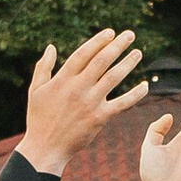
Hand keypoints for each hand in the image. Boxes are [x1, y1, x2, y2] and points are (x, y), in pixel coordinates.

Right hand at [22, 28, 147, 174]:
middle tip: (130, 35)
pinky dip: (135, 95)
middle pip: (102, 61)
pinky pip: (122, 103)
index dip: (98, 41)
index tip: (110, 32)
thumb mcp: (35, 90)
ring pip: (114, 77)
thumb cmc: (39, 118)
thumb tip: (51, 47)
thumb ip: (43, 67)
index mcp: (63, 79)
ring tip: (137, 53)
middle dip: (117, 45)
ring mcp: (90, 102)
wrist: (45, 148)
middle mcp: (78, 88)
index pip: (83, 53)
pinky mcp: (100, 118)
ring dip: (128, 63)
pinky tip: (145, 86)